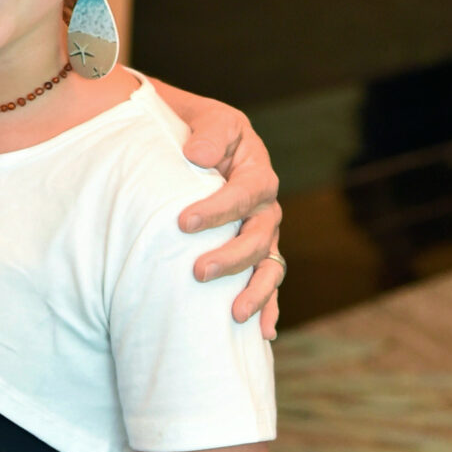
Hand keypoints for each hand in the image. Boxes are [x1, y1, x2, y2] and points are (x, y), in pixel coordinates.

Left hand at [170, 97, 284, 336]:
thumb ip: (207, 132)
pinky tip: (263, 333)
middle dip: (231, 258)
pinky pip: (267, 282)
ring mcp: (261, 233)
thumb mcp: (205, 118)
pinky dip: (268, 307)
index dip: (217, 210)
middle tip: (198, 272)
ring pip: (268, 265)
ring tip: (234, 314)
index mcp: (256, 171)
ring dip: (255, 291)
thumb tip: (197, 156)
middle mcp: (264, 206)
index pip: (243, 194)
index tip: (183, 223)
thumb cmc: (196, 129)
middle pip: (258, 237)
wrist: (188, 140)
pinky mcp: (251, 253)